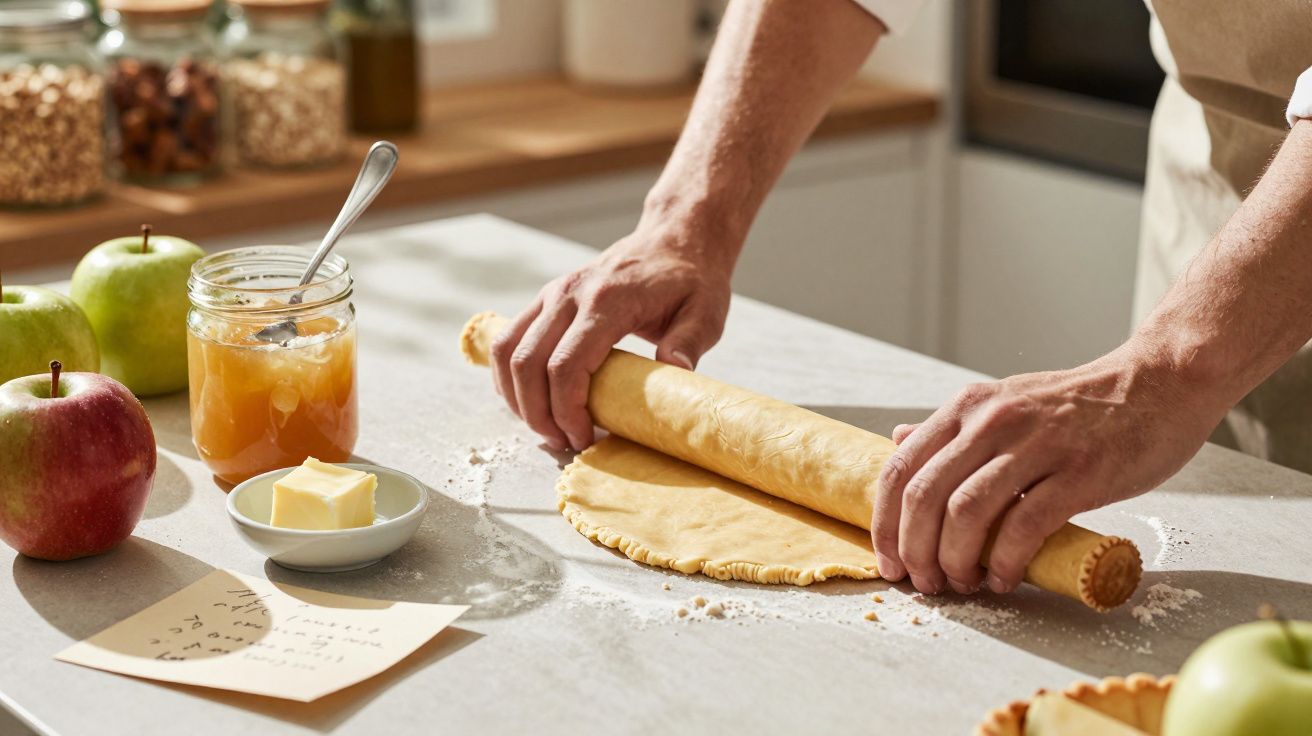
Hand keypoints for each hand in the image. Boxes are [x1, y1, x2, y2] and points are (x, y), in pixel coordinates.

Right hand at [490, 223, 733, 451]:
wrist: (673, 238)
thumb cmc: (691, 279)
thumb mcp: (706, 311)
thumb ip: (689, 342)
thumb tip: (675, 371)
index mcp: (606, 301)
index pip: (566, 365)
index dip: (566, 410)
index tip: (583, 437)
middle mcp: (569, 294)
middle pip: (527, 363)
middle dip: (537, 413)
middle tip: (563, 442)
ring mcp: (553, 294)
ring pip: (507, 351)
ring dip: (516, 397)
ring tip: (545, 427)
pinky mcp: (546, 298)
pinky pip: (509, 339)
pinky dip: (510, 376)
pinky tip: (530, 401)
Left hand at [871, 348, 1224, 595]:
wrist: (1160, 383)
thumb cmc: (1082, 405)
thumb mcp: (1005, 400)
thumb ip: (953, 428)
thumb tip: (898, 441)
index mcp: (969, 407)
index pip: (901, 468)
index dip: (885, 523)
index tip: (890, 560)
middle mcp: (994, 421)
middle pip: (925, 495)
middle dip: (914, 550)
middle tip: (924, 583)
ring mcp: (1038, 445)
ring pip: (966, 512)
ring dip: (954, 560)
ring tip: (963, 584)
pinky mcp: (1082, 472)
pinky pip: (1025, 525)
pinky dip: (1005, 561)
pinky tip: (1004, 578)